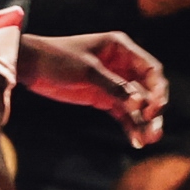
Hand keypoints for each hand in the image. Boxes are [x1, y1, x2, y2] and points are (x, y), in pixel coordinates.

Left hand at [19, 28, 167, 141]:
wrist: (32, 67)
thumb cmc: (58, 58)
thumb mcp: (87, 71)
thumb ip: (114, 86)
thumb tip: (139, 103)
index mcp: (121, 49)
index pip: (150, 69)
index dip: (158, 89)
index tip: (155, 109)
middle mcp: (122, 65)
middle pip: (148, 89)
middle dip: (154, 110)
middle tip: (155, 130)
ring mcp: (114, 83)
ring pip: (137, 105)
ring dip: (144, 122)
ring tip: (149, 140)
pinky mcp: (104, 98)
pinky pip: (123, 113)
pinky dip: (130, 126)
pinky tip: (136, 141)